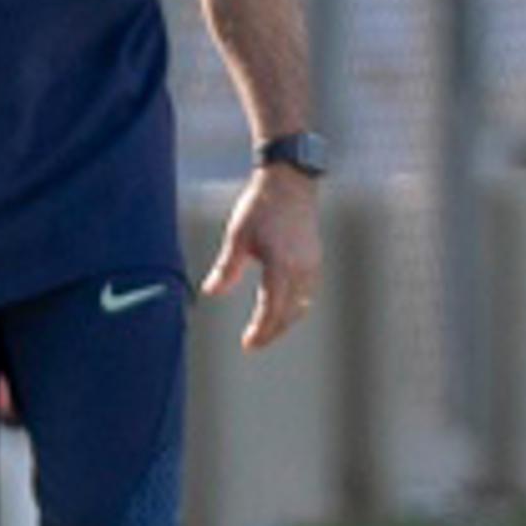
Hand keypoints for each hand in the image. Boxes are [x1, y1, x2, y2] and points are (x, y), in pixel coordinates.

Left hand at [200, 166, 322, 351]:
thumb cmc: (261, 205)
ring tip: (266, 330)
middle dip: (272, 331)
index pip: (272, 309)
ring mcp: (312, 265)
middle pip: (289, 313)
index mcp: (281, 265)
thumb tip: (210, 292)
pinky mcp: (315, 259)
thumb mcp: (238, 236)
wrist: (289, 181)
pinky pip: (307, 293)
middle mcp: (301, 269)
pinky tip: (281, 307)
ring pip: (301, 305)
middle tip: (254, 343)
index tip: (248, 344)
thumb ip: (227, 268)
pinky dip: (294, 306)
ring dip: (285, 321)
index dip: (260, 330)